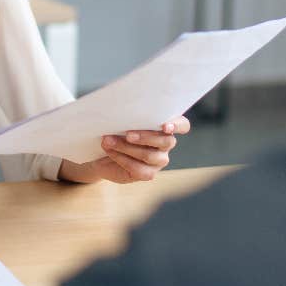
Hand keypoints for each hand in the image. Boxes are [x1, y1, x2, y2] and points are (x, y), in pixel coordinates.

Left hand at [60, 117, 188, 183]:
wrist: (103, 153)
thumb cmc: (116, 130)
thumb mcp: (123, 119)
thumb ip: (130, 115)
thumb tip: (124, 111)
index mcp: (165, 126)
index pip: (182, 125)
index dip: (177, 125)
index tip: (165, 126)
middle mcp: (166, 144)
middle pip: (165, 141)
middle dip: (145, 137)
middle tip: (127, 134)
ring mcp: (159, 160)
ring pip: (149, 155)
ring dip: (126, 147)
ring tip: (108, 140)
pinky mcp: (148, 174)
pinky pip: (138, 168)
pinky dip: (121, 158)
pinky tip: (109, 150)